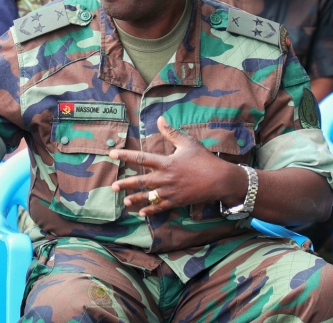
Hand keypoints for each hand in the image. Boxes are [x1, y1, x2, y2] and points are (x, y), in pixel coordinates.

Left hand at [109, 116, 240, 216]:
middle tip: (113, 186)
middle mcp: (165, 178)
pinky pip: (160, 207)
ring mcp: (170, 192)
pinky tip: (141, 213)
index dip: (125, 156)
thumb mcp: (188, 143)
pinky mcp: (177, 201)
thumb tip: (160, 119)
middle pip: (141, 181)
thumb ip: (171, 132)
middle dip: (126, 184)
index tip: (112, 154)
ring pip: (148, 196)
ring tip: (124, 202)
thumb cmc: (204, 159)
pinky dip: (151, 211)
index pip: (141, 158)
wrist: (220, 180)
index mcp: (166, 162)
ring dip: (135, 199)